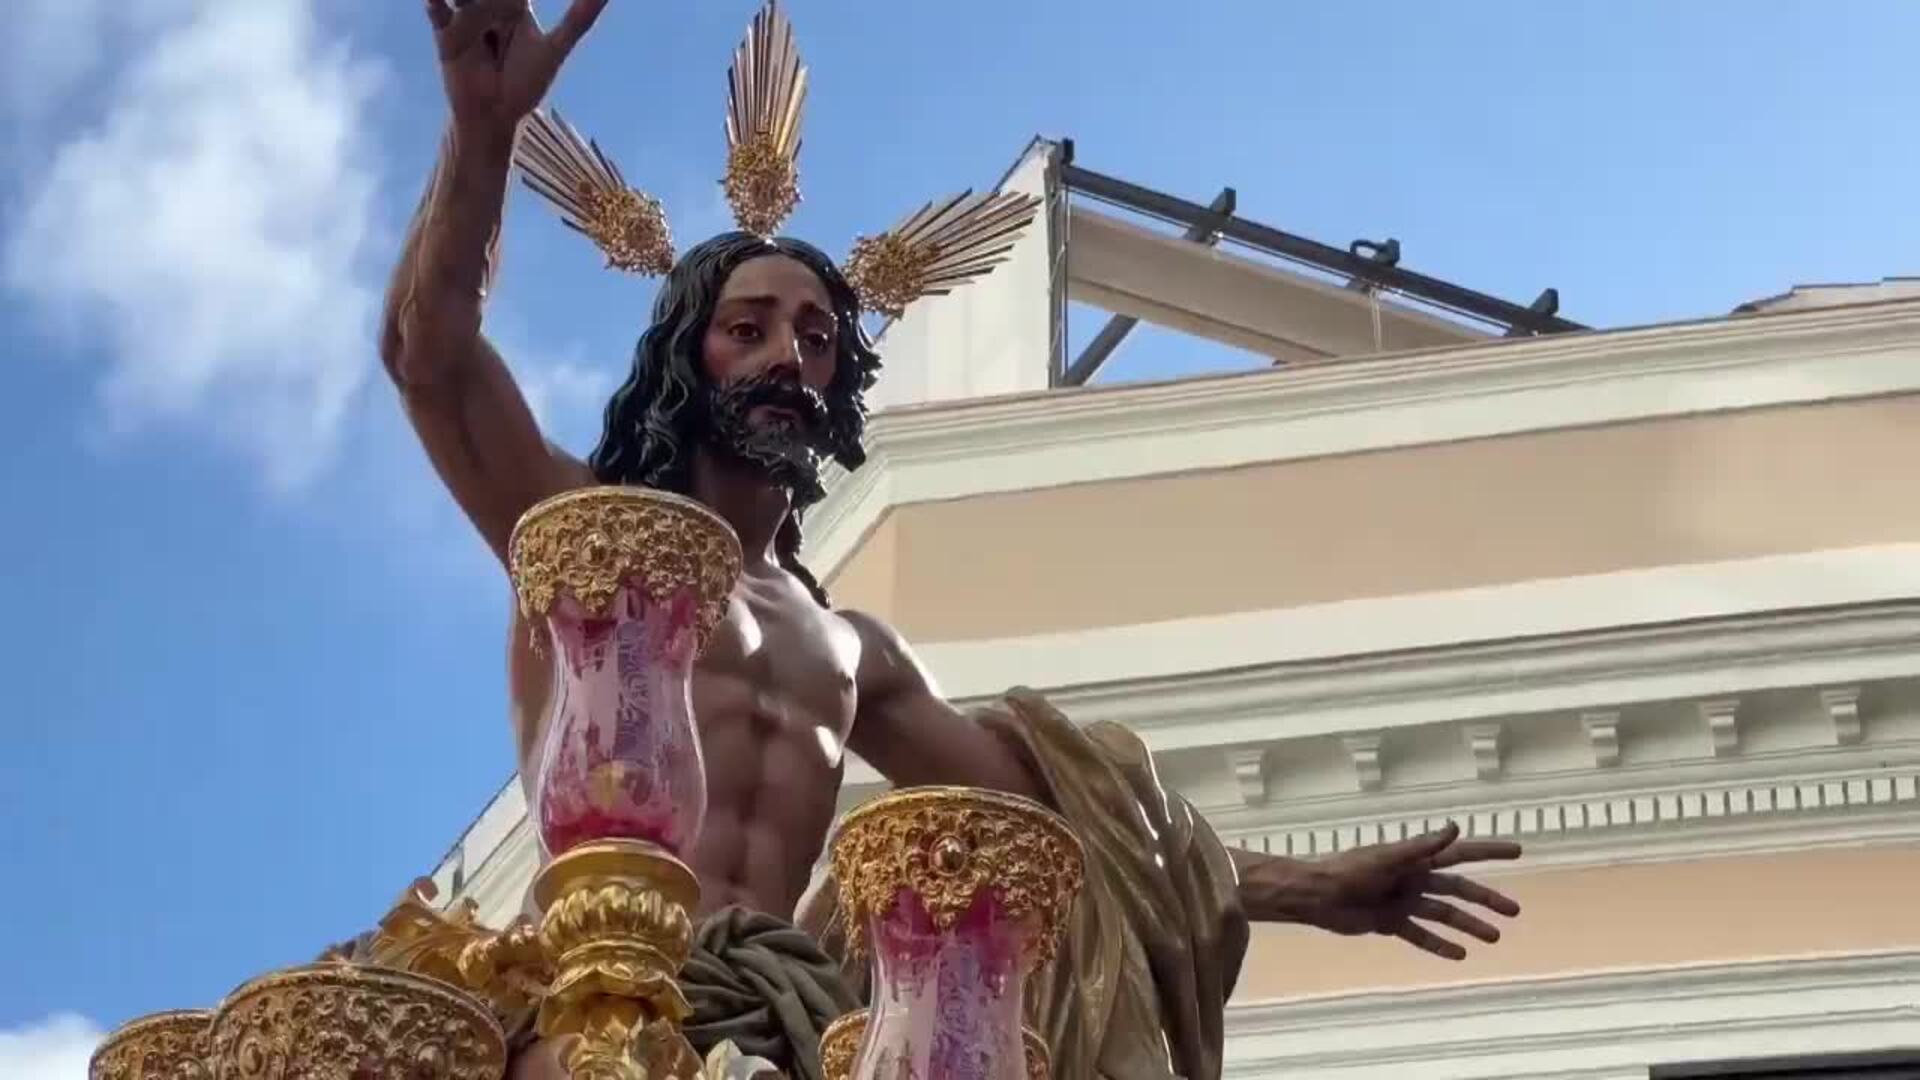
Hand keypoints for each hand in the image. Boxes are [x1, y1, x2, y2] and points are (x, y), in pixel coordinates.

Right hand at [424, 0, 609, 136]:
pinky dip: (436, 2)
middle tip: (497, 5)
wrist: (496, 114)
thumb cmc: (527, 83)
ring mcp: (466, 18)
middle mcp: (489, 7)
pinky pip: (437, 11)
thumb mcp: (555, 49)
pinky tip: (435, 0)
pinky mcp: (446, 33)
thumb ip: (578, 20)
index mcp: (515, 5)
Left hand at [1278, 823, 1521, 959]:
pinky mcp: (1390, 923)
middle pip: (1459, 889)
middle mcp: (1414, 879)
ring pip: (1444, 914)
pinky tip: (1460, 955)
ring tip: (1494, 938)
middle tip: (1514, 911)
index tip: (1518, 850)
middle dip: (1486, 899)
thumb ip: (1422, 846)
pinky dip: (1439, 945)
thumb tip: (1455, 827)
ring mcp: (1404, 902)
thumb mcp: (1388, 858)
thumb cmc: (1349, 871)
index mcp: (1416, 859)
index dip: (1489, 850)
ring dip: (1469, 925)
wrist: (1316, 895)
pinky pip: (1420, 935)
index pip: (1461, 853)